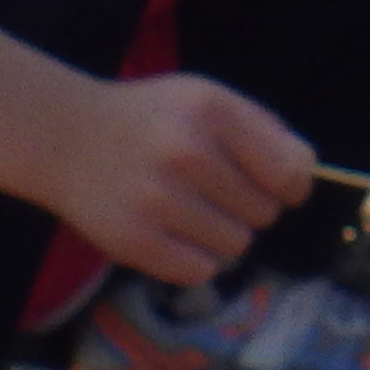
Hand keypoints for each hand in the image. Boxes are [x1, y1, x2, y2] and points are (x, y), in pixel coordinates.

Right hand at [43, 75, 307, 286]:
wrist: (63, 136)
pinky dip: (193, 258)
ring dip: (220, 234)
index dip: (290, 185)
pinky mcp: (135, 241)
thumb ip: (263, 129)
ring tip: (186, 209)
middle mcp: (186, 153)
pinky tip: (169, 231)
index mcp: (212, 111)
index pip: (290, 172)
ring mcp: (158, 200)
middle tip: (209, 188)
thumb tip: (306, 174)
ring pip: (236, 247)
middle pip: (265, 214)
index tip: (274, 185)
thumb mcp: (205, 98)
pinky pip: (201, 271)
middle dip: (246, 205)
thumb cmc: (149, 119)